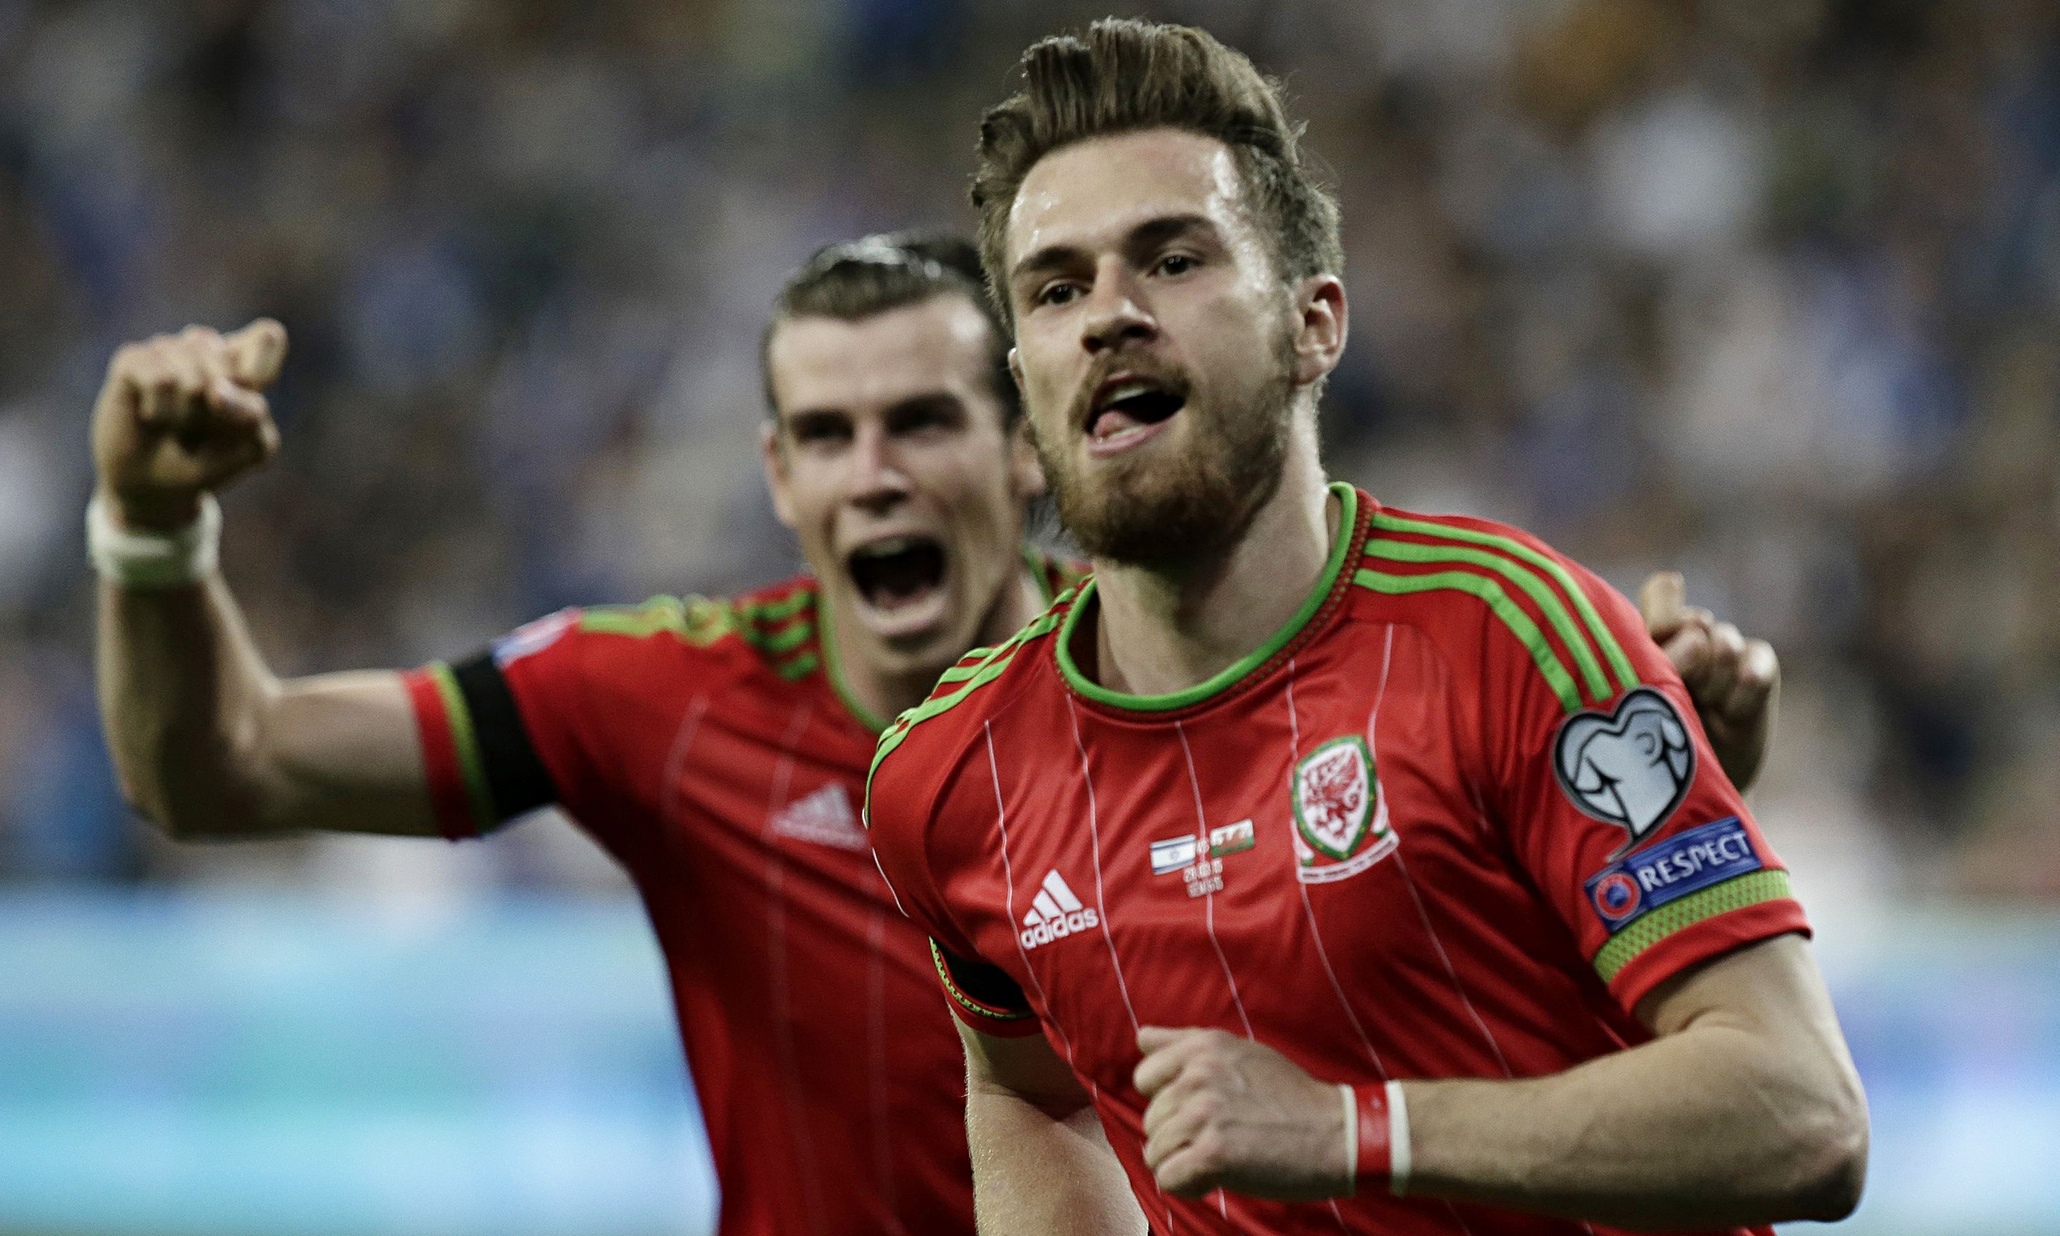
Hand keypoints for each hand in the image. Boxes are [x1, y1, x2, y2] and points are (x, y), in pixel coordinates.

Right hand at [92, 319, 287, 529]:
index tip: (248, 397)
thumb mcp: (251, 449)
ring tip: (177, 425)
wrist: (154, 487)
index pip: (268, 337)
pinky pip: (160, 380)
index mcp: (244, 361)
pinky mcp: (133, 358)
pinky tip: (154, 417)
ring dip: (188, 417)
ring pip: (193, 377)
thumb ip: (251, 418)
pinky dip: (162, 412)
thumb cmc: (210, 461)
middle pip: (229, 369)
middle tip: (205, 429)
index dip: (258, 372)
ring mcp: (167, 348)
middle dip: (220, 415)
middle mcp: (205, 347)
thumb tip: (215, 391)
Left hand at [1133, 1026, 1349, 1201]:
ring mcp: (1205, 1113)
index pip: (1145, 1077)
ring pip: (1155, 1152)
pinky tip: (1217, 1178)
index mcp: (1203, 1046)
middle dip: (1179, 1136)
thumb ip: (1184, 1044)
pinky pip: (1168, 1178)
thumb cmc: (1290, 1097)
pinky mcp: (1213, 1153)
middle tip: (1224, 1137)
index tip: (1202, 1112)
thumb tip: (1141, 1038)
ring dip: (1184, 1163)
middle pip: (1151, 1120)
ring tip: (1224, 1157)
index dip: (1169, 1101)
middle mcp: (1199, 1074)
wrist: (1338, 1134)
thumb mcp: (1239, 1052)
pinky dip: (1189, 1186)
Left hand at [1639, 572, 1779, 793]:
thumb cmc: (1653, 740)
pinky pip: (1755, 668)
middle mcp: (1692, 633)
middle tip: (1680, 700)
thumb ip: (1656, 646)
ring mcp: (1728, 647)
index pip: (1664, 593)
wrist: (1696, 787)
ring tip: (1703, 713)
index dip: (1663, 621)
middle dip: (1684, 666)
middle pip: (1694, 622)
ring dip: (1711, 687)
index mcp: (1654, 631)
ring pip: (1724, 645)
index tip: (1658, 649)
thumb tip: (1681, 601)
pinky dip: (1740, 698)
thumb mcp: (1640, 693)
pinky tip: (1732, 716)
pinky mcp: (1760, 666)